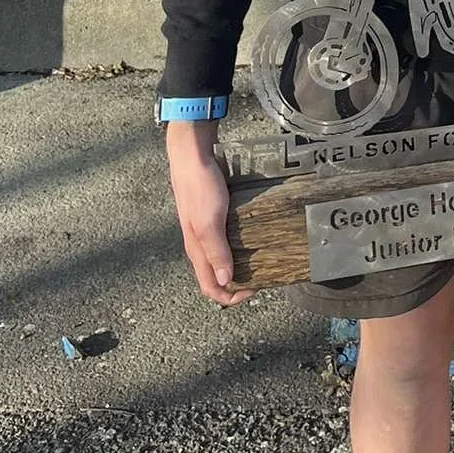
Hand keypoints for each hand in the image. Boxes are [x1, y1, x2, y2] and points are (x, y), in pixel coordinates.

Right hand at [165, 120, 250, 304]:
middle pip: (215, 276)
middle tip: (262, 275)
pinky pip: (224, 239)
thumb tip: (226, 281)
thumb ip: (216, 252)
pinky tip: (252, 236)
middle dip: (237, 282)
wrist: (192, 156)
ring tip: (260, 259)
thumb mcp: (209, 223)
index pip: (210, 288)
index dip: (230, 296)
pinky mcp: (212, 215)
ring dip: (238, 264)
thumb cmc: (200, 189)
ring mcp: (204, 230)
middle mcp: (199, 245)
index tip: (254, 289)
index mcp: (197, 251)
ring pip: (220, 258)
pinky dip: (238, 245)